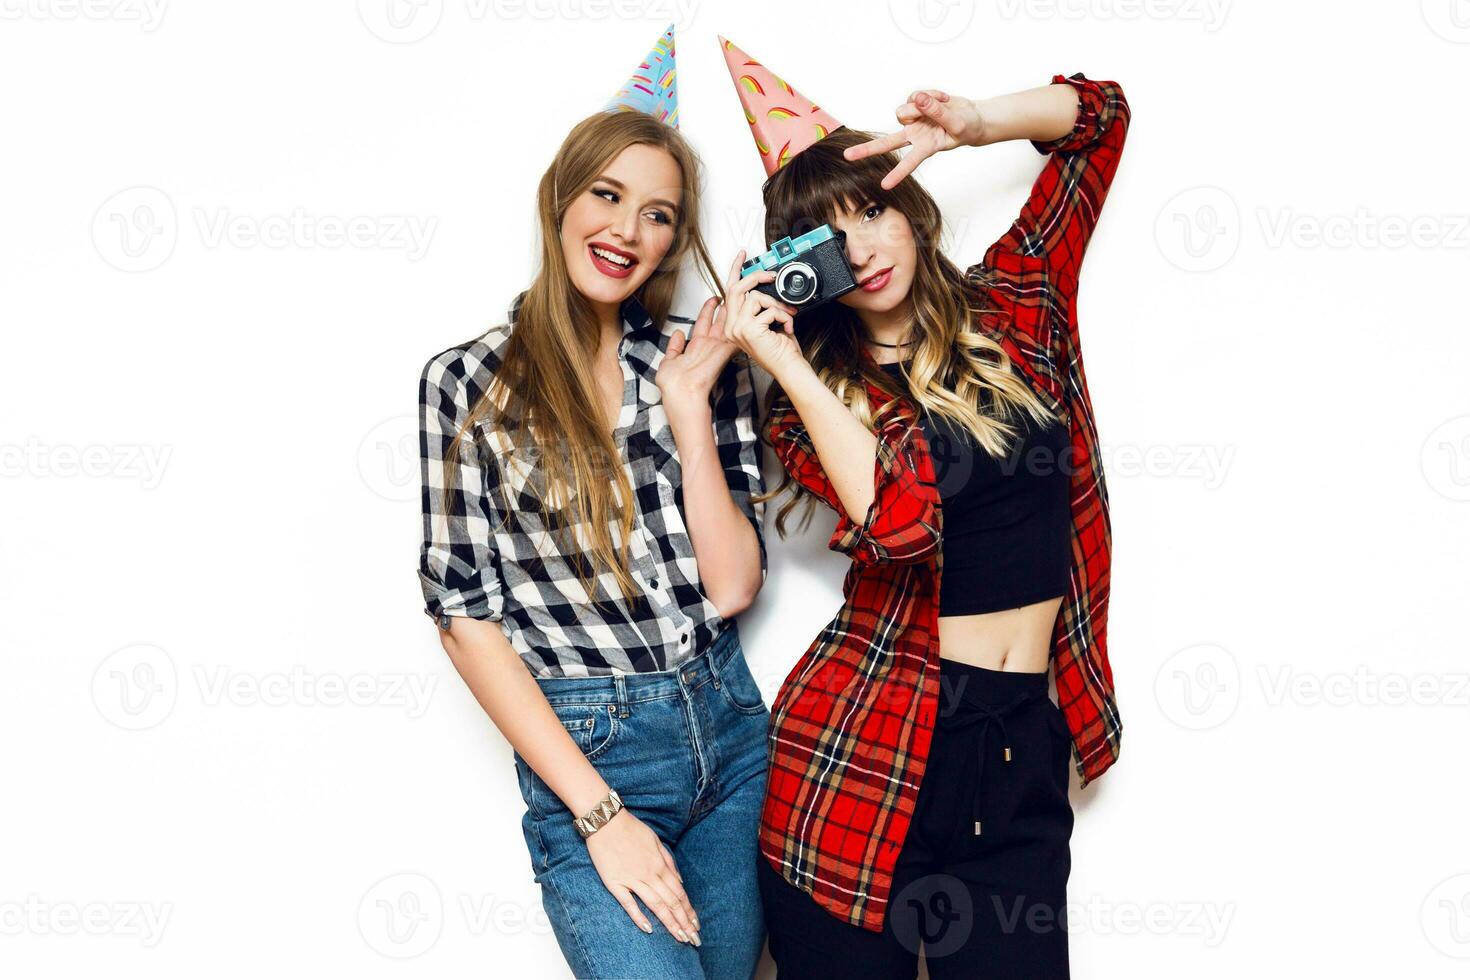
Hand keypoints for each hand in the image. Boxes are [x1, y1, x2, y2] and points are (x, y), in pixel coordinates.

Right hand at [585, 808, 701, 944]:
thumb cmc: (631, 829)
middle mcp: (650, 874)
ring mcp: (632, 879)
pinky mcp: (615, 883)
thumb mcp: (656, 840)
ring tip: (680, 938)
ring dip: (669, 923)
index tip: (696, 926)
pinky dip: (639, 916)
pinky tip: (649, 929)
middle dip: (684, 922)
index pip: (679, 893)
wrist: (606, 820)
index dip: (689, 911)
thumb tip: (679, 880)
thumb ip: (669, 861)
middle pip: (671, 902)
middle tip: (694, 940)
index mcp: (660, 865)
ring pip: (655, 905)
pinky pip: (629, 903)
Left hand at [655, 295, 737, 423]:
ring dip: (734, 309)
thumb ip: (674, 347)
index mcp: (694, 348)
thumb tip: (677, 333)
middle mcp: (706, 347)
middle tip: (733, 292)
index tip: (713, 299)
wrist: (681, 396)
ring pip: (727, 324)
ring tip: (741, 294)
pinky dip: (738, 321)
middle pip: (719, 321)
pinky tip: (744, 309)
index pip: (703, 324)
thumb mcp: (668, 362)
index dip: (708, 310)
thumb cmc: (674, 387)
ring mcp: (716, 349)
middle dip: (725, 306)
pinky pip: (733, 334)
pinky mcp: (724, 352)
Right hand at [718, 249, 803, 382]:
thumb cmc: (781, 349)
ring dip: (777, 305)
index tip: (742, 256)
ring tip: (787, 315)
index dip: (735, 270)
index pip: (729, 292)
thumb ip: (760, 307)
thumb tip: (765, 287)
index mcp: (734, 325)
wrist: (788, 367)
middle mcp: (732, 328)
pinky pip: (769, 309)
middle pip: (737, 289)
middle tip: (771, 275)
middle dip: (756, 277)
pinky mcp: (749, 330)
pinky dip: (784, 316)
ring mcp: (738, 329)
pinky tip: (788, 327)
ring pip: (756, 298)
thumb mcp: (767, 323)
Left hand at [843, 89, 985, 189]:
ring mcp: (913, 121)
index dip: (898, 174)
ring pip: (903, 111)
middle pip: (887, 143)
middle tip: (847, 157)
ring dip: (923, 105)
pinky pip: (915, 96)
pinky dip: (931, 94)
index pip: (910, 162)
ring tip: (942, 104)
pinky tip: (942, 99)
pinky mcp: (915, 105)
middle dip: (867, 150)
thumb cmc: (966, 126)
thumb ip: (938, 112)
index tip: (885, 186)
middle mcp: (914, 136)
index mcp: (926, 148)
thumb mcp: (956, 123)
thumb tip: (918, 99)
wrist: (971, 116)